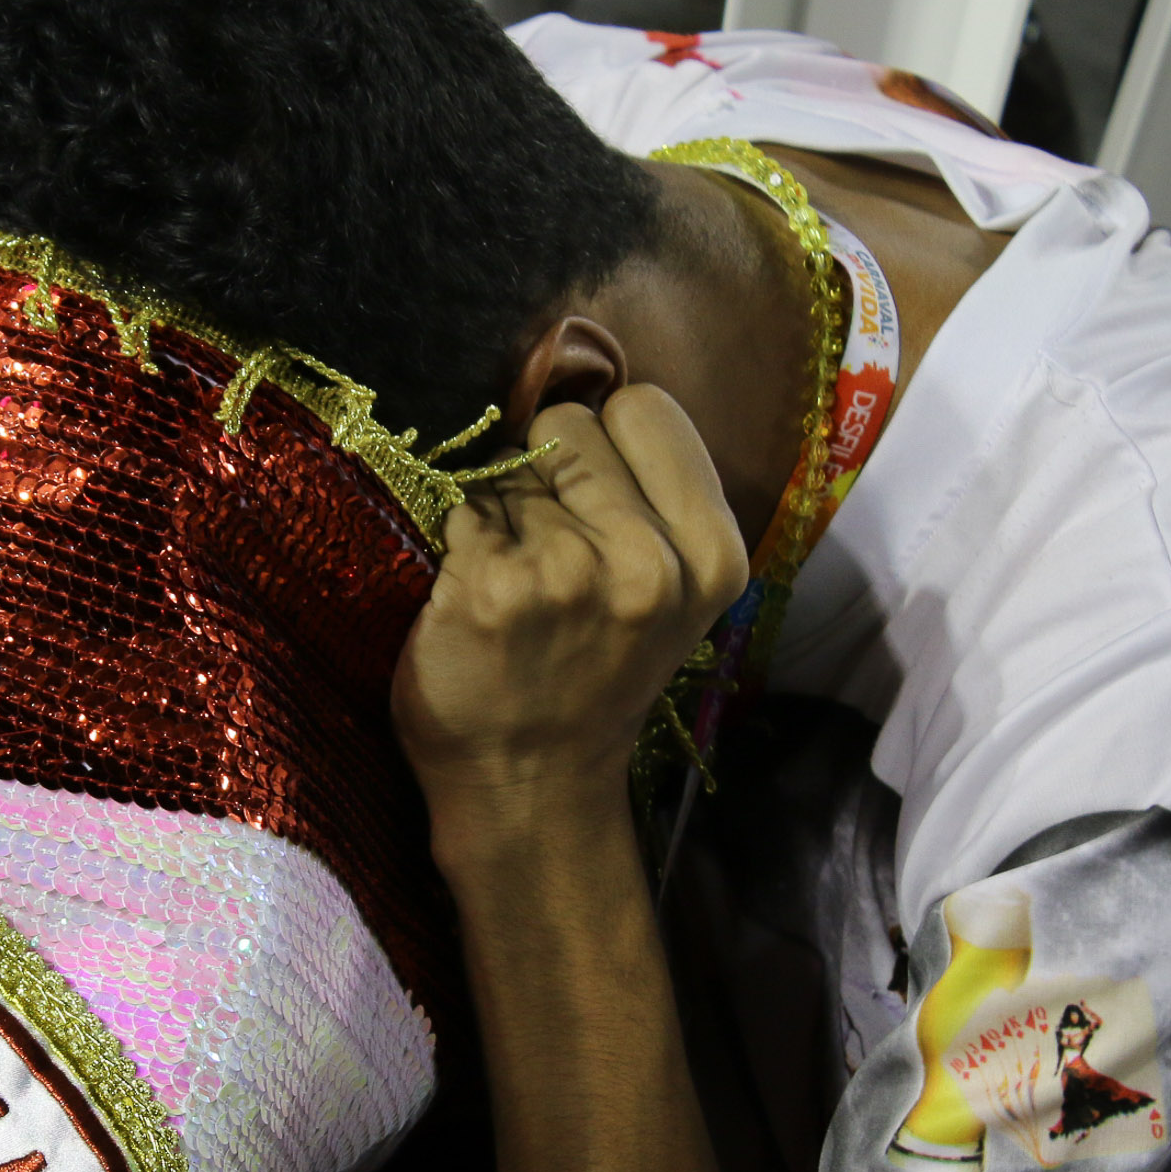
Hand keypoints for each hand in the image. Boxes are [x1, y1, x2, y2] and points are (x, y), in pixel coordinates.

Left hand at [393, 387, 747, 823]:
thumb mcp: (669, 599)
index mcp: (712, 557)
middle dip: (548, 466)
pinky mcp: (489, 585)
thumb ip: (653, 500)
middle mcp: (649, 562)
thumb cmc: (589, 682)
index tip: (594, 488)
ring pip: (510, 465)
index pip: (647, 408)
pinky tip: (474, 594)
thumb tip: (591, 383)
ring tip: (514, 578)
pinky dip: (458, 539)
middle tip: (546, 544)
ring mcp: (566, 572)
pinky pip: (462, 507)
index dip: (607, 437)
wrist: (529, 788)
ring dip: (500, 508)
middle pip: (572, 422)